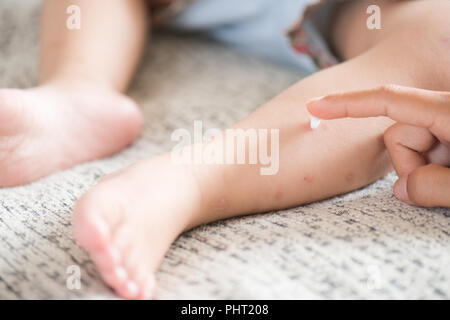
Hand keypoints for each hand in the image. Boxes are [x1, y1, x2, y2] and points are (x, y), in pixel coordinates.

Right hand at [307, 85, 449, 206]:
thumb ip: (429, 187)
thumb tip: (401, 190)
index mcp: (447, 111)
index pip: (386, 99)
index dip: (345, 103)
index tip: (313, 106)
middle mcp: (444, 110)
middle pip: (397, 134)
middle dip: (408, 164)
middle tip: (441, 188)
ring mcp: (447, 123)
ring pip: (410, 146)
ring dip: (423, 169)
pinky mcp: (449, 135)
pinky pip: (425, 150)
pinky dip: (433, 168)